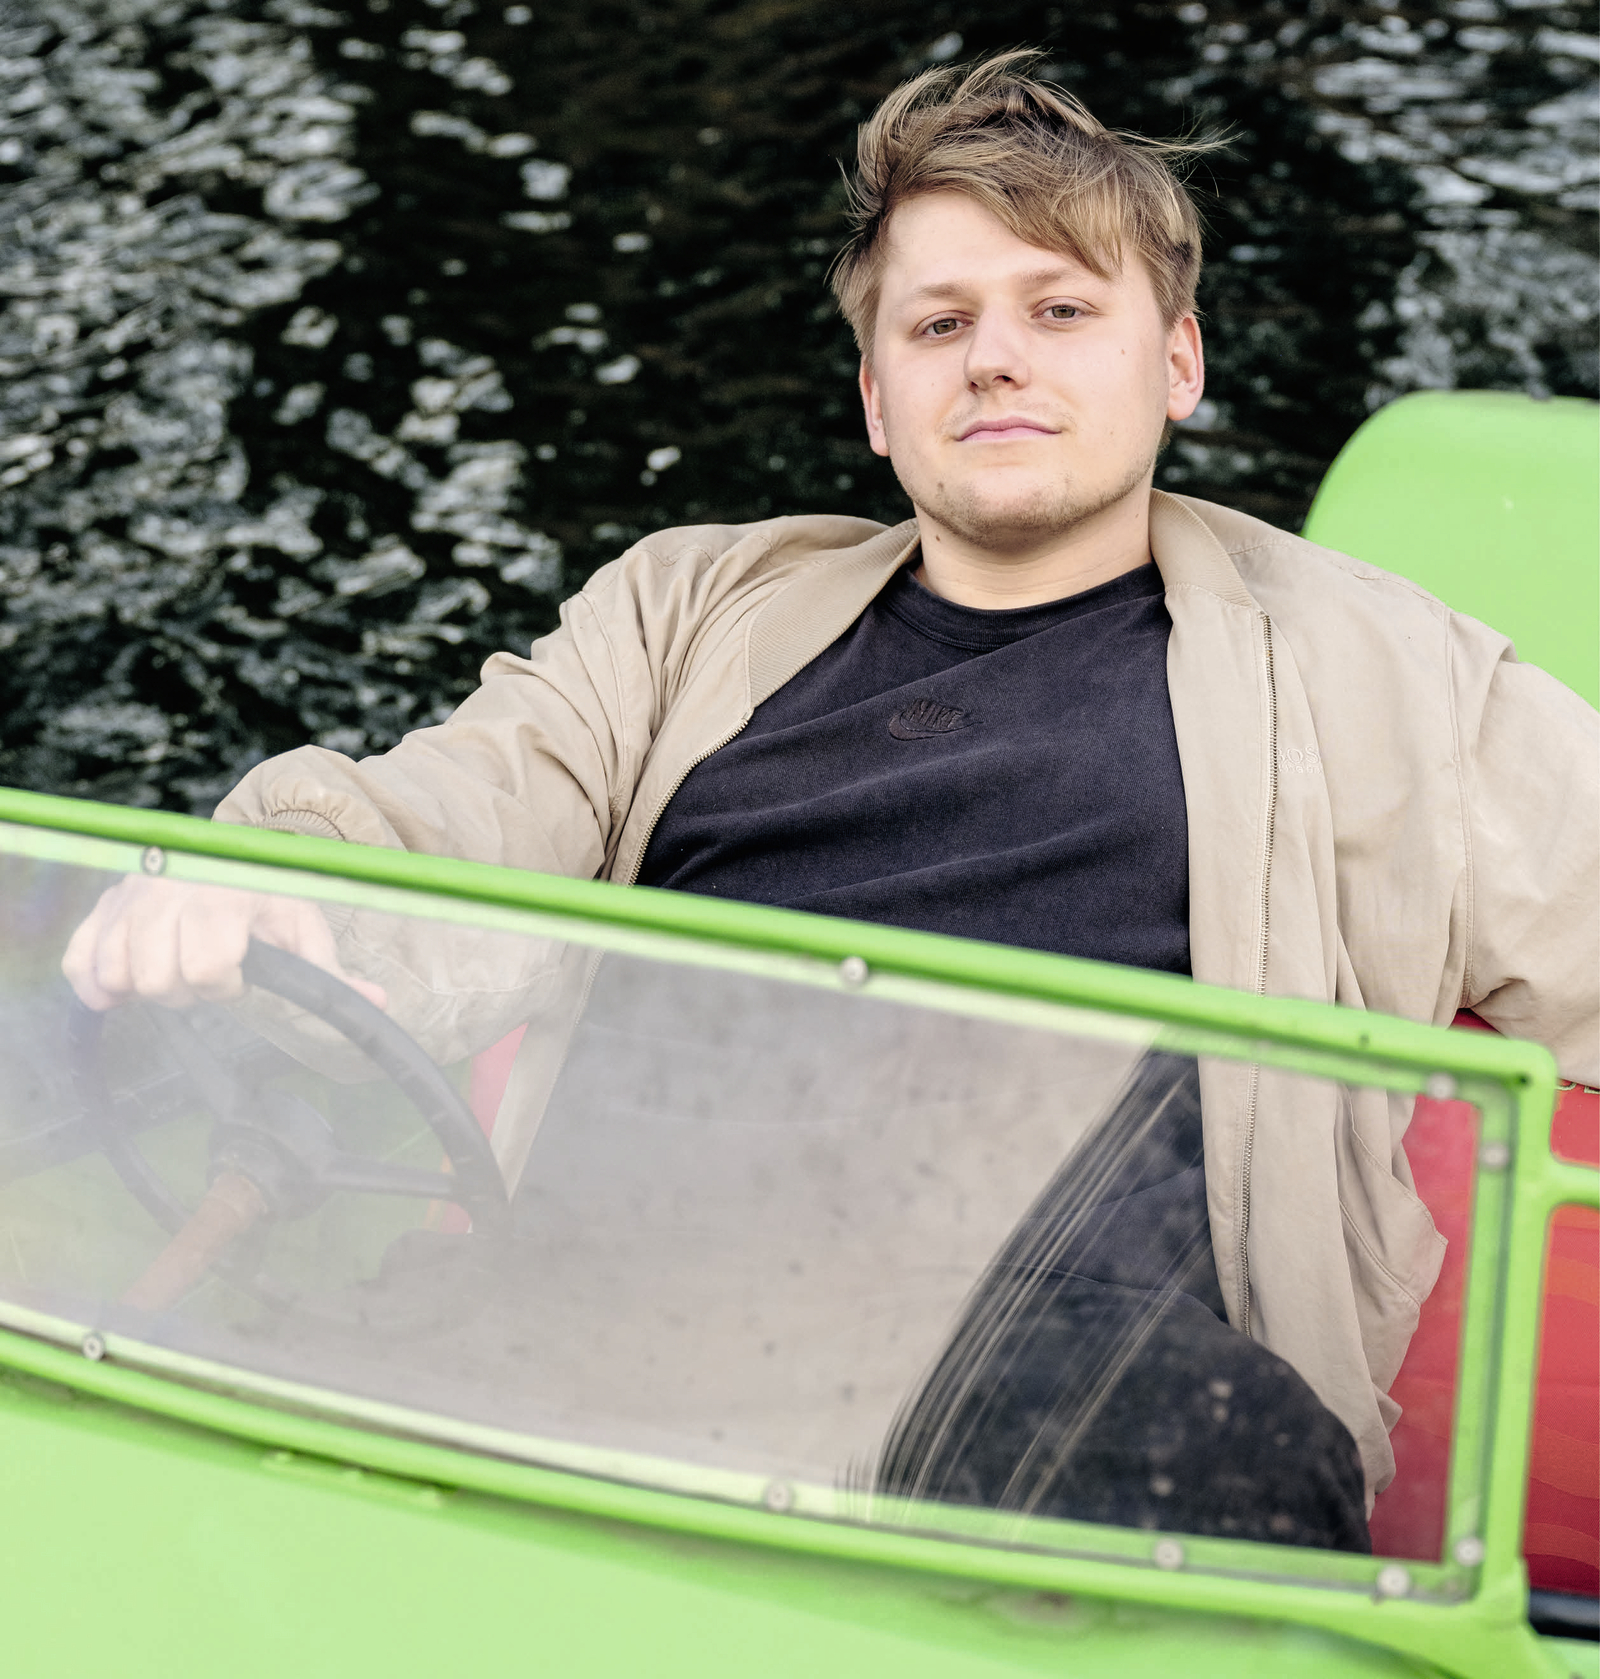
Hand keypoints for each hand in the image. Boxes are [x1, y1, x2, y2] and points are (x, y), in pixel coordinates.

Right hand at [62, 876, 387, 1011]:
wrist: (227, 855)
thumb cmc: (269, 897)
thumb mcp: (304, 927)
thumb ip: (333, 972)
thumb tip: (378, 1004)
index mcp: (224, 894)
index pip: (206, 967)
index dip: (225, 987)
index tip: (239, 977)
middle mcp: (169, 889)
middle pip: (158, 978)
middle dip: (186, 991)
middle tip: (207, 977)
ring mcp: (129, 895)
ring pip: (115, 973)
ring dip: (145, 987)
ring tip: (175, 971)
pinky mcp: (101, 905)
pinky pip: (78, 961)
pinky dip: (98, 982)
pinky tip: (127, 984)